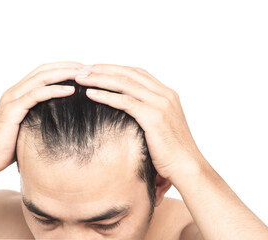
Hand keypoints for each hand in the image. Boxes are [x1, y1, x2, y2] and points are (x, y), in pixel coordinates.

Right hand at [0, 61, 83, 173]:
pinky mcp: (12, 109)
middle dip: (67, 66)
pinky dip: (54, 90)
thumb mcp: (28, 126)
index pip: (43, 72)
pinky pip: (36, 95)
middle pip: (44, 70)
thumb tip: (62, 118)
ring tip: (83, 74)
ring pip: (41, 78)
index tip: (83, 70)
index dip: (62, 67)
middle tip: (88, 68)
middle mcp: (14, 91)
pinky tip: (70, 91)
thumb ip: (40, 116)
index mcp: (18, 93)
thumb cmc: (9, 145)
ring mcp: (12, 99)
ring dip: (64, 74)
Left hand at [75, 64, 205, 180]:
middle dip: (102, 69)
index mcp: (166, 94)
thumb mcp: (160, 126)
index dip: (113, 69)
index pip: (136, 73)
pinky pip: (125, 102)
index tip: (94, 69)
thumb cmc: (171, 151)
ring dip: (100, 79)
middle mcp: (165, 94)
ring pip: (124, 84)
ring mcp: (160, 104)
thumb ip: (147, 113)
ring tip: (80, 78)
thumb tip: (126, 111)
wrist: (187, 167)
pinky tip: (90, 94)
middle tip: (82, 69)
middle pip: (128, 74)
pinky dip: (105, 96)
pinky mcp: (154, 117)